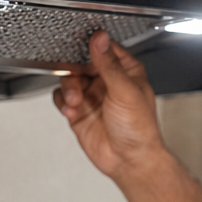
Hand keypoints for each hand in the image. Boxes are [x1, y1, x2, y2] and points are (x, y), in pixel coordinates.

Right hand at [54, 31, 165, 181]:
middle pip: (81, 62)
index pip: (104, 48)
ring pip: (69, 79)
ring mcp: (91, 96)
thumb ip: (109, 64)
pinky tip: (72, 110)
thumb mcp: (125, 90)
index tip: (81, 47)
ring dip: (68, 88)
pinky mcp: (78, 111)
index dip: (91, 46)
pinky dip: (63, 102)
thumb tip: (100, 39)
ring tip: (76, 101)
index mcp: (125, 70)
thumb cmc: (139, 129)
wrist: (129, 161)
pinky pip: (62, 97)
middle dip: (74, 70)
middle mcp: (107, 81)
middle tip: (75, 77)